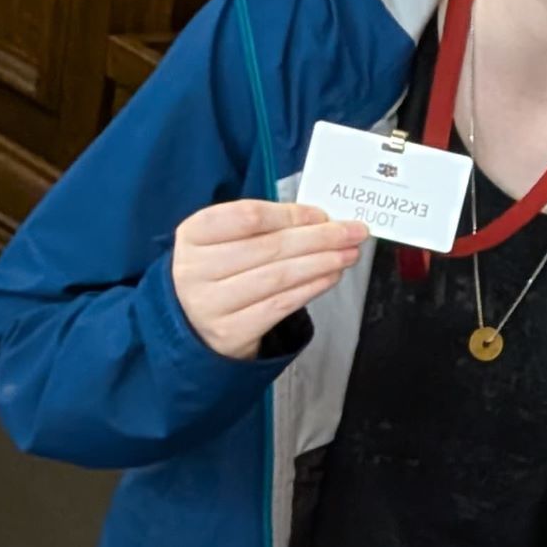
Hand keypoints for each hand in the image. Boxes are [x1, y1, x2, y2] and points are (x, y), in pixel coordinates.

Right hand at [171, 200, 366, 359]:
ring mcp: (211, 303)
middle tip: (353, 233)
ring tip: (349, 254)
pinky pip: (281, 305)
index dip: (291, 214)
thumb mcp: (226, 240)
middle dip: (320, 238)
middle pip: (269, 247)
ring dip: (322, 263)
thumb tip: (321, 221)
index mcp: (193, 234)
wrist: (195, 321)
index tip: (323, 215)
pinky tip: (331, 276)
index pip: (247, 216)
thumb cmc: (220, 270)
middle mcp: (195, 268)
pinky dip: (312, 288)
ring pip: (279, 277)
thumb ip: (266, 226)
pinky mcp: (231, 331)